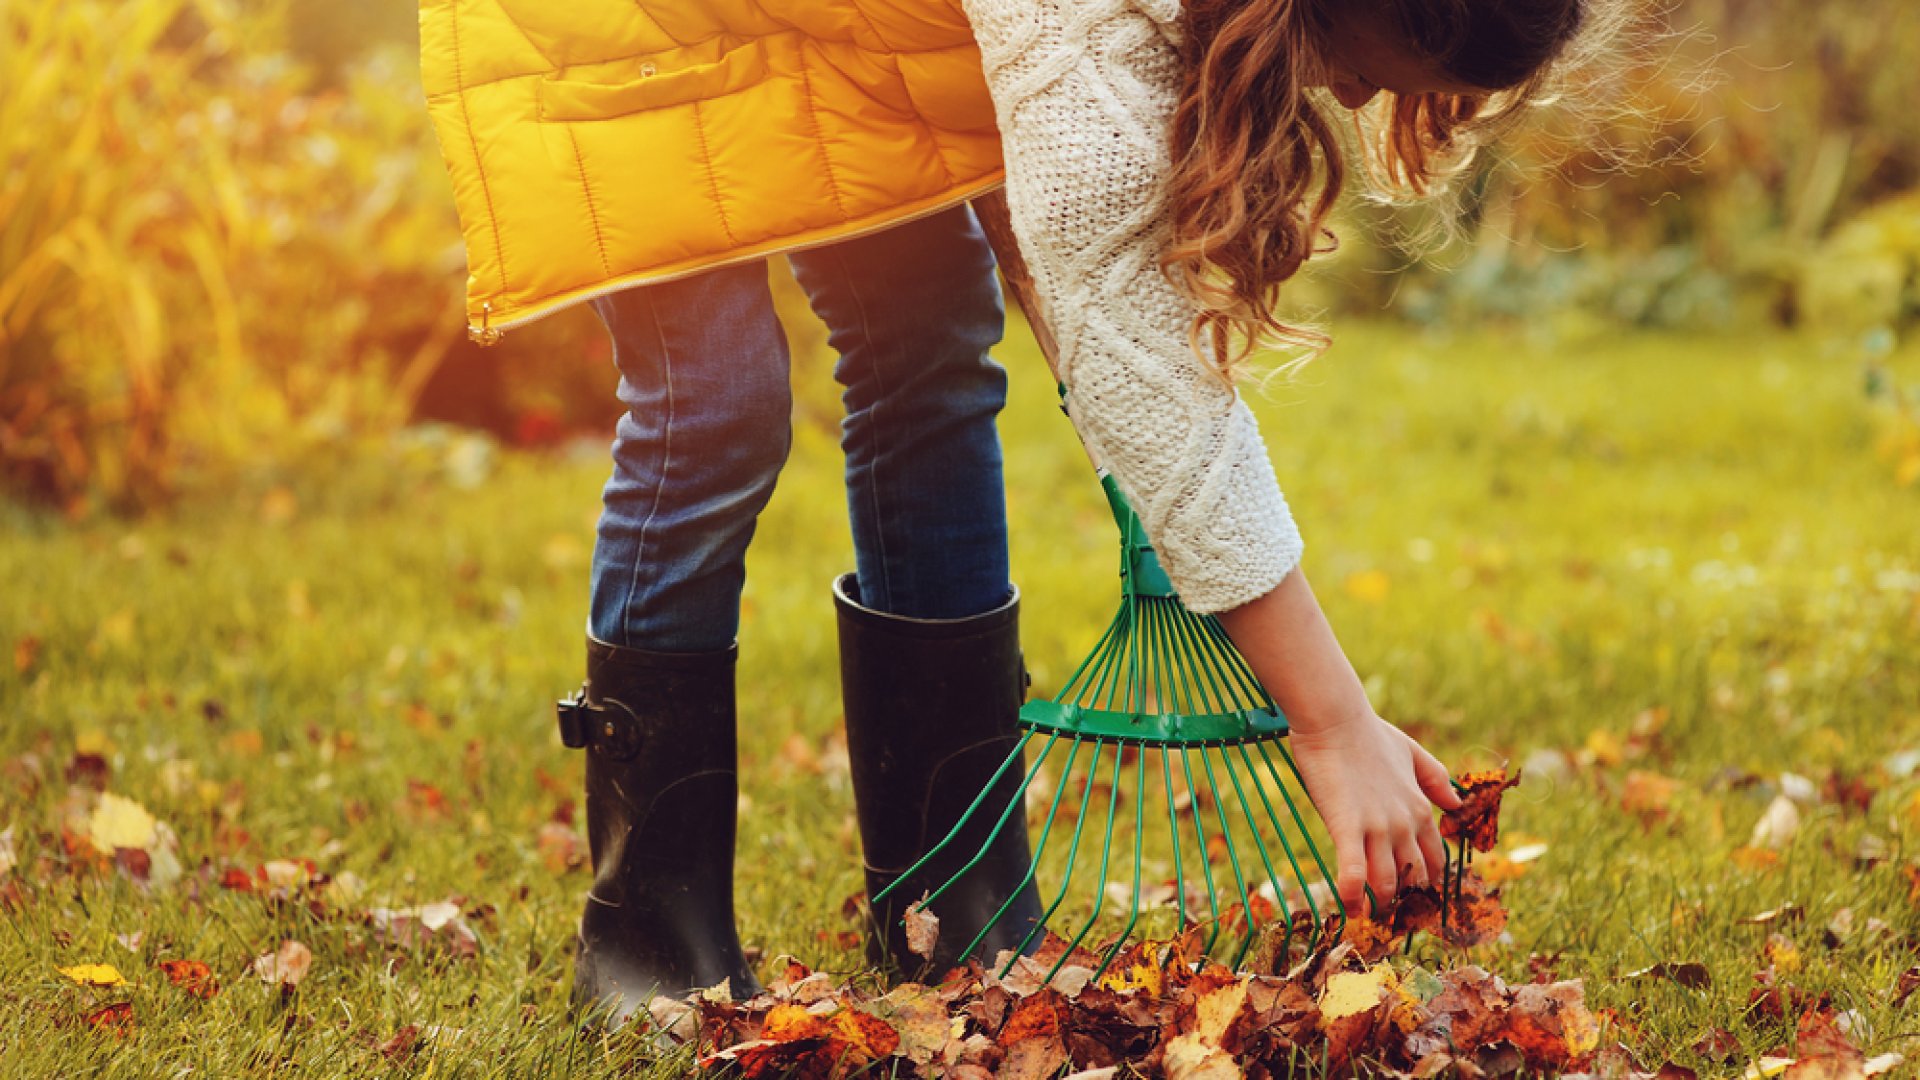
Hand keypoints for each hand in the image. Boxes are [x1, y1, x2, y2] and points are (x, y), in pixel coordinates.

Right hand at [1285, 712, 1461, 916]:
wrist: (1336, 719)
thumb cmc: (1370, 733)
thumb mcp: (1412, 752)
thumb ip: (1436, 779)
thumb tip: (1457, 803)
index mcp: (1421, 808)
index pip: (1435, 860)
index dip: (1427, 884)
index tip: (1415, 897)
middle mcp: (1405, 823)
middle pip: (1412, 877)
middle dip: (1403, 900)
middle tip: (1389, 913)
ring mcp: (1378, 827)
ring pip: (1386, 882)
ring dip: (1379, 905)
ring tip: (1369, 916)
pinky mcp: (1347, 826)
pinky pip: (1353, 872)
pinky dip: (1352, 896)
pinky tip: (1348, 910)